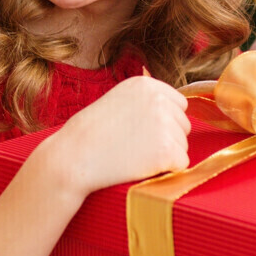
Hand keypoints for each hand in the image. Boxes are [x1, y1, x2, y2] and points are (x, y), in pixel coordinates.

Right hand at [42, 74, 189, 197]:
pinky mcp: (168, 150)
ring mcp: (165, 124)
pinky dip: (166, 170)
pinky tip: (141, 167)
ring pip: (183, 145)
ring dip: (165, 155)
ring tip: (133, 156)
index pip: (179, 104)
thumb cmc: (89, 135)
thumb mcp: (117, 101)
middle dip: (166, 138)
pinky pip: (181, 164)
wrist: (72, 159)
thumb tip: (177, 104)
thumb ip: (144, 100)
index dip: (162, 122)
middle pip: (183, 124)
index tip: (139, 132)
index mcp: (146, 84)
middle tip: (134, 146)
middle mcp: (159, 99)